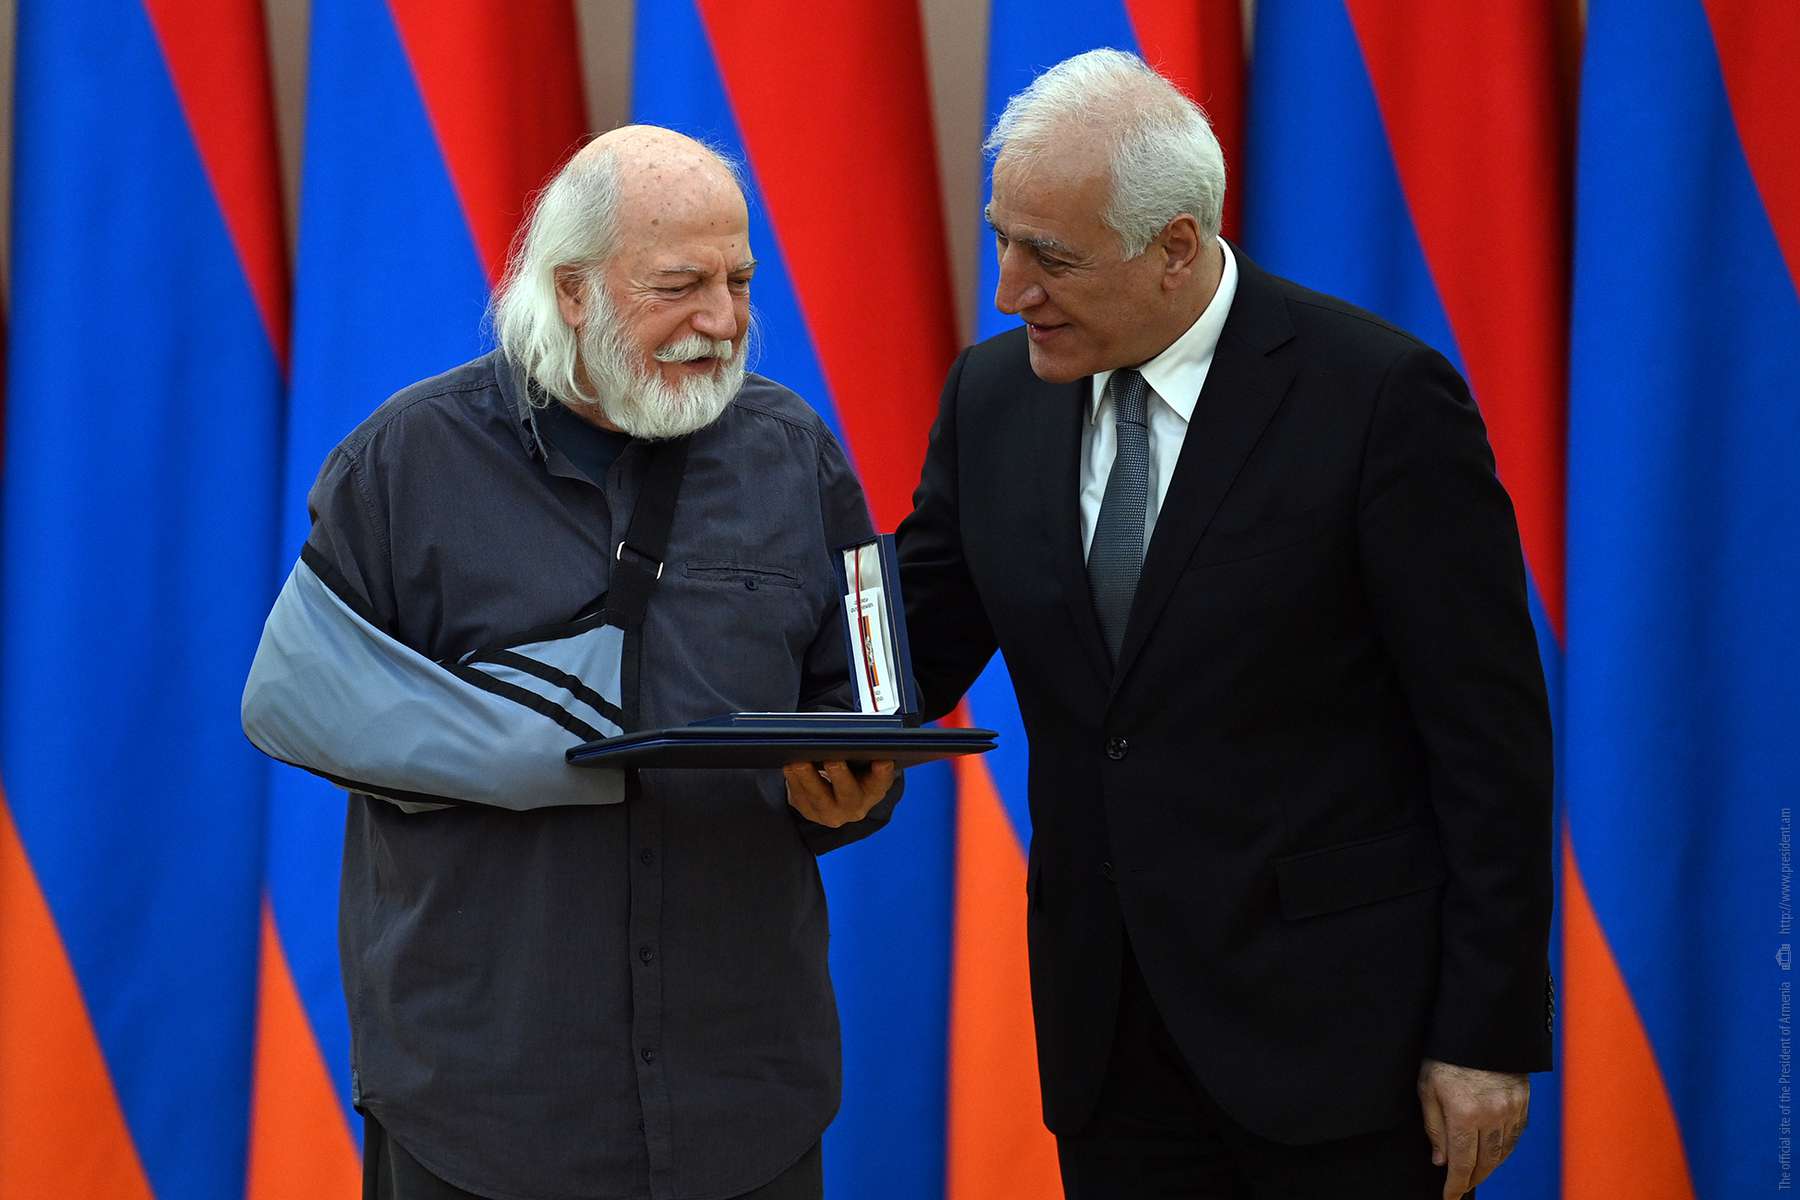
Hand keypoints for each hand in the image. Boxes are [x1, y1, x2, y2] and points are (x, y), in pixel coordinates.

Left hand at [782, 760, 895, 827]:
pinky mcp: (810, 812)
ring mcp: (831, 813)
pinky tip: (789, 767)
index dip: (882, 772)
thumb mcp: (861, 763)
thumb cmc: (850, 770)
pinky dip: (794, 781)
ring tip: (799, 761)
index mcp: (873, 790)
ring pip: (819, 798)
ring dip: (807, 778)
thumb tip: (848, 734)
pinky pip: (800, 798)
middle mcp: (855, 806)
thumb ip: (860, 751)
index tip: (882, 760)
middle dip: (839, 776)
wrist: (834, 794)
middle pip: (848, 793)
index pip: (881, 781)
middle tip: (832, 760)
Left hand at [1418, 1058, 1529, 1198]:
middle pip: (1486, 1162)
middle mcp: (1492, 1116)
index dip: (1455, 1185)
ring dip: (1490, 1166)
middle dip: (1473, 1178)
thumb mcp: (1427, 1088)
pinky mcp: (1523, 1101)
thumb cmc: (1446, 1055)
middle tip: (1461, 1186)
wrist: (1477, 1026)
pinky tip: (1495, 1152)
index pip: (1462, 1163)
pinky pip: (1516, 1135)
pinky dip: (1505, 1149)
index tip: (1449, 1197)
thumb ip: (1434, 1127)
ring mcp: (1511, 1109)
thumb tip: (1440, 1160)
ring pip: (1503, 1152)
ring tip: (1476, 1172)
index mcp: (1465, 1114)